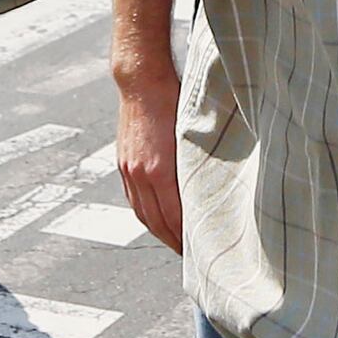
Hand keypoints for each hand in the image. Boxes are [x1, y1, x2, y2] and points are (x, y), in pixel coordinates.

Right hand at [113, 61, 183, 253]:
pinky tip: (156, 219)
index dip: (186, 238)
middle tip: (191, 257)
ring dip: (158, 232)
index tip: (201, 252)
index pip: (174, 218)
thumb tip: (214, 190)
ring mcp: (129, 169)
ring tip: (174, 242)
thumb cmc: (175, 101)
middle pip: (157, 222)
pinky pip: (134, 200)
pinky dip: (145, 215)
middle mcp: (141, 174)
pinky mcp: (124, 163)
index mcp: (160, 171)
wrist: (142, 81)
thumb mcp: (193, 135)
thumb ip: (199, 166)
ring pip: (143, 213)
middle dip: (173, 242)